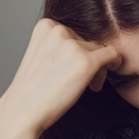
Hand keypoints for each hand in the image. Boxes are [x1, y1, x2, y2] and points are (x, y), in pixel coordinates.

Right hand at [0, 19, 120, 138]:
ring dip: (97, 69)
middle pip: (89, 42)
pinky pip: (113, 54)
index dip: (77, 54)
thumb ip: (60, 45)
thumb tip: (92, 44)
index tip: (71, 71)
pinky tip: (105, 77)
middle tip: (80, 82)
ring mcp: (72, 45)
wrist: (23, 112)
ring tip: (86, 87)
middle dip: (89, 61)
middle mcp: (58, 30)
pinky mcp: (86, 61)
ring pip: (101, 50)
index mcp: (45, 26)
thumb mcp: (42, 56)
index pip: (75, 34)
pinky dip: (115, 64)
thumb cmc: (33, 90)